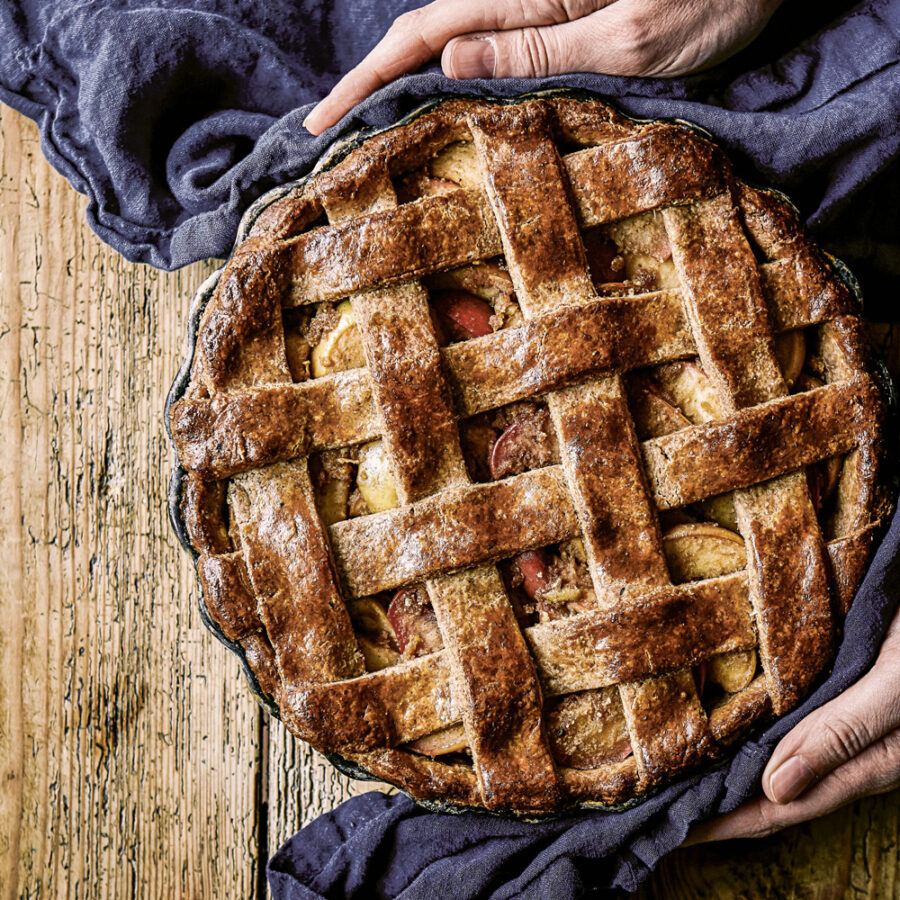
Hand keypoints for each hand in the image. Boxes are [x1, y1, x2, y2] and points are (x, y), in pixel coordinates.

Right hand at [303, 0, 781, 134]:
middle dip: (369, 80)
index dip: (367, 78)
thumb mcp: (628, 36)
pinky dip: (450, 75)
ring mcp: (544, 4)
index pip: (424, 35)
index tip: (322, 121)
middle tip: (324, 129)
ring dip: (400, 79)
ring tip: (362, 123)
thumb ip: (538, 50)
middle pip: (425, 35)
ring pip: (453, 40)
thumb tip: (447, 64)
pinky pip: (491, 46)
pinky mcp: (563, 14)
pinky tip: (433, 99)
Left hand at [686, 606, 899, 843]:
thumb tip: (775, 788)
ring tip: (685, 775)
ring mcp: (848, 723)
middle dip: (724, 804)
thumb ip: (843, 734)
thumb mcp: (894, 688)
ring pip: (782, 759)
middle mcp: (852, 750)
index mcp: (866, 760)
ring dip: (736, 772)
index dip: (730, 822)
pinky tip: (730, 728)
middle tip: (667, 807)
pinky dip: (756, 735)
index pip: (784, 805)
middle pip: (777, 789)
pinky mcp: (843, 693)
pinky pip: (793, 727)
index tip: (679, 831)